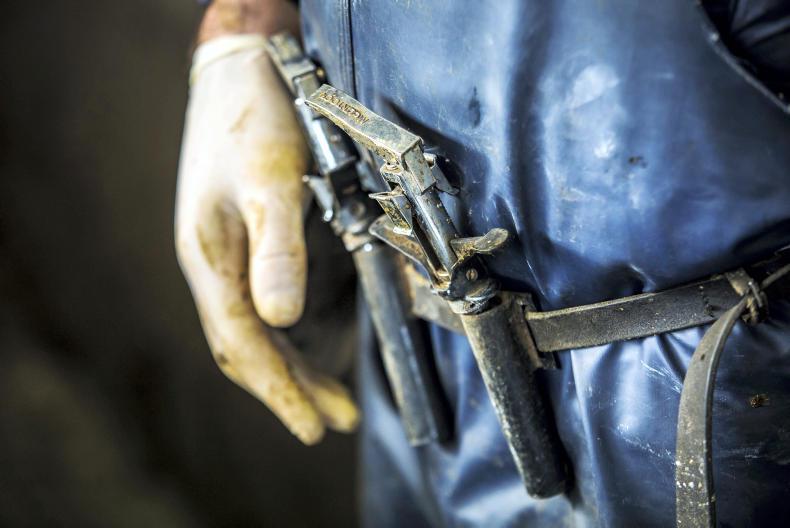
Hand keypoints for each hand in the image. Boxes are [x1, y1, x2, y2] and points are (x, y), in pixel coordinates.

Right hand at [175, 16, 357, 443]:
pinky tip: (308, 343)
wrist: (240, 74)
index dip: (280, 391)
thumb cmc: (254, 122)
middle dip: (291, 389)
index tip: (315, 428)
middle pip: (248, 347)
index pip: (244, 344)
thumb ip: (278, 250)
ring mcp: (225, 255)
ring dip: (291, 367)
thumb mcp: (272, 181)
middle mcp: (213, 265)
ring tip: (328, 397)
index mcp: (212, 258)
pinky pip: (258, 307)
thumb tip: (283, 318)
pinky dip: (286, 336)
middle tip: (334, 420)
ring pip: (254, 330)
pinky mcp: (242, 242)